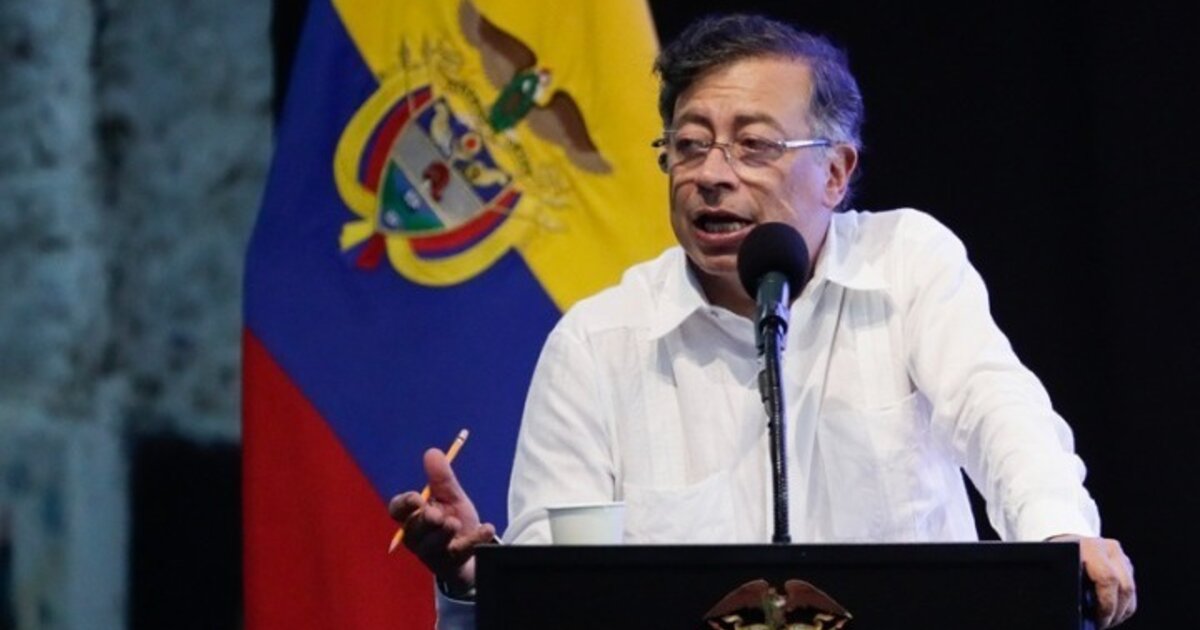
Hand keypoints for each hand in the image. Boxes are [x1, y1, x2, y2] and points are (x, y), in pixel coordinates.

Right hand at [389, 448, 495, 593]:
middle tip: (436, 515)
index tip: (416, 498)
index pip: (398, 510)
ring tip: (455, 523)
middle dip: (425, 521)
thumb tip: (432, 452)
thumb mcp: (451, 497)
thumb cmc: (453, 521)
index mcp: (413, 517)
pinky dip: (475, 539)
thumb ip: (442, 478)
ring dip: (444, 533)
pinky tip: (487, 528)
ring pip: (432, 545)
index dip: (404, 505)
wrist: (473, 550)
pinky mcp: (451, 565)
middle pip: (414, 529)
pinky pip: (461, 553)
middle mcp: (417, 537)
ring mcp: (434, 554)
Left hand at [1049, 534, 1135, 627]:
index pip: (1108, 579)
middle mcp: (1108, 548)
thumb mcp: (1057, 569)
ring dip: (1121, 610)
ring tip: (1105, 620)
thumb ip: (1066, 584)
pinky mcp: (1125, 563)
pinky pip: (1130, 588)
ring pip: (1131, 590)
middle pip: (1125, 587)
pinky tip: (1109, 612)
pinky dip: (1123, 604)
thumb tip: (1075, 608)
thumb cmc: (1056, 560)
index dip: (1106, 604)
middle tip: (1102, 624)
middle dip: (1115, 612)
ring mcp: (1119, 555)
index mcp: (1089, 548)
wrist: (1061, 542)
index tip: (1098, 621)